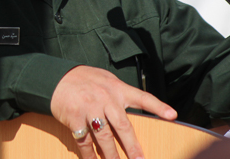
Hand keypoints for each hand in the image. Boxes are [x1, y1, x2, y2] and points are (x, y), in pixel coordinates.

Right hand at [50, 65, 176, 158]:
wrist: (57, 77)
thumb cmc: (84, 79)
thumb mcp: (105, 80)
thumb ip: (118, 93)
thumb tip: (134, 106)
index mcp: (116, 88)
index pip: (141, 96)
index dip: (157, 106)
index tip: (172, 115)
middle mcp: (105, 99)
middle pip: (123, 126)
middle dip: (132, 147)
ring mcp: (90, 108)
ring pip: (104, 137)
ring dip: (111, 155)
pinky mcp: (75, 118)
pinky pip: (84, 140)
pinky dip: (89, 154)